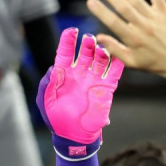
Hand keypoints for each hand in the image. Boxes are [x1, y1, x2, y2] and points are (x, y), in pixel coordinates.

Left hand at [36, 28, 122, 157]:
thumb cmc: (56, 118)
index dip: (68, 40)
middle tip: (90, 39)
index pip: (66, 52)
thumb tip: (54, 68)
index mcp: (64, 74)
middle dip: (88, 44)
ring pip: (100, 59)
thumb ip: (48, 83)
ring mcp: (94, 80)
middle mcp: (80, 73)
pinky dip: (118, 63)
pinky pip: (115, 73)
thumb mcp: (46, 100)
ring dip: (102, 51)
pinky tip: (119, 55)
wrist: (73, 135)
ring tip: (101, 48)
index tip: (72, 30)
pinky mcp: (106, 88)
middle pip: (86, 52)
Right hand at [86, 0, 165, 97]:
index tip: (90, 1)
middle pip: (124, 8)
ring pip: (137, 0)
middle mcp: (144, 27)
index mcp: (133, 40)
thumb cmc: (154, 63)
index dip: (101, 11)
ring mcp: (156, 18)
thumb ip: (114, 49)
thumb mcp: (131, 62)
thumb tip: (99, 37)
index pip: (114, 22)